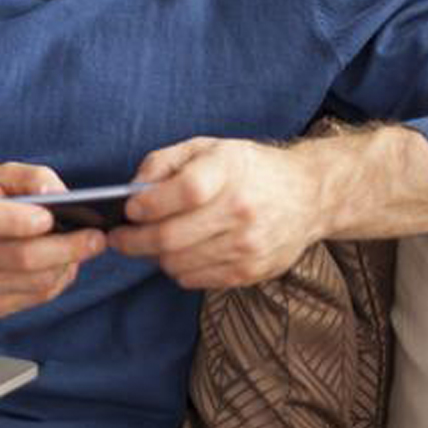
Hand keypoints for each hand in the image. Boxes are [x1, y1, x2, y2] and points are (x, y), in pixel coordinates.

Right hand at [0, 162, 106, 317]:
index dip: (25, 221)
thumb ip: (29, 177)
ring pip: (35, 283)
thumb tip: (60, 194)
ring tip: (83, 248)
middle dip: (67, 248)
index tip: (54, 217)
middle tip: (97, 238)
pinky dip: (56, 281)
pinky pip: (34, 299)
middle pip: (23, 258)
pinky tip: (62, 265)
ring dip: (66, 266)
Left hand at [106, 137, 328, 289]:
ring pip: (178, 263)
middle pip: (171, 237)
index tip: (129, 208)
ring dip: (153, 257)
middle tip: (118, 237)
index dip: (148, 204)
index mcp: (229, 171)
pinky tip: (178, 254)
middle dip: (133, 240)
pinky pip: (195, 279)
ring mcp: (248, 245)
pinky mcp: (251, 271)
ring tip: (148, 244)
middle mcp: (241, 210)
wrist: (308, 196)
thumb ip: (164, 162)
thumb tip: (133, 190)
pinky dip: (177, 269)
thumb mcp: (207, 148)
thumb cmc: (248, 169)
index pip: (183, 192)